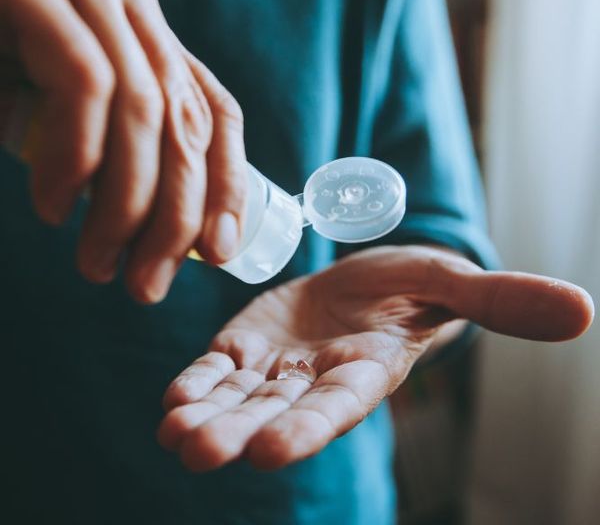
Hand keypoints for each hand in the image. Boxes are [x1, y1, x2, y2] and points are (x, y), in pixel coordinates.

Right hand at [0, 0, 246, 301]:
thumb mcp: (65, 112)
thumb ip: (115, 145)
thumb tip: (161, 229)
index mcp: (147, 27)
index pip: (216, 111)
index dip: (228, 185)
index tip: (219, 253)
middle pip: (187, 120)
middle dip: (176, 218)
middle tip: (147, 285)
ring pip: (144, 112)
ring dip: (126, 207)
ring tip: (97, 263)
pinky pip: (83, 86)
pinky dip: (75, 159)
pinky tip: (54, 207)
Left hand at [158, 246, 593, 469]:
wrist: (363, 280)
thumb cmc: (412, 284)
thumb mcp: (451, 283)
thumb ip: (501, 301)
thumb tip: (582, 309)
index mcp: (366, 369)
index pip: (338, 404)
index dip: (308, 425)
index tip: (270, 449)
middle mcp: (317, 378)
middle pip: (277, 412)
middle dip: (240, 433)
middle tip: (199, 454)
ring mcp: (278, 366)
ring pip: (238, 399)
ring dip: (206, 417)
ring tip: (174, 436)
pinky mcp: (248, 346)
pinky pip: (219, 371)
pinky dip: (196, 386)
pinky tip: (171, 402)